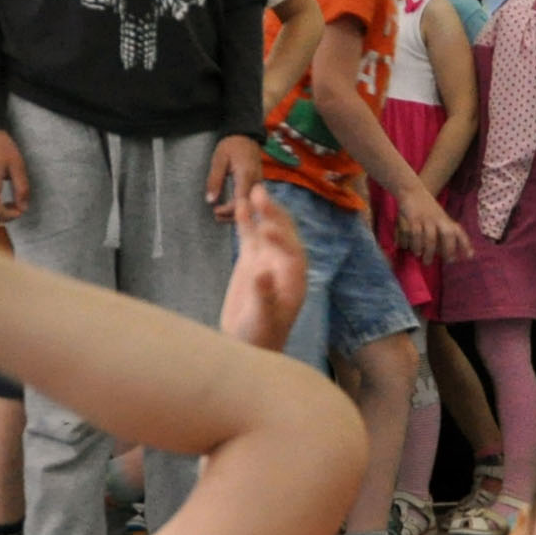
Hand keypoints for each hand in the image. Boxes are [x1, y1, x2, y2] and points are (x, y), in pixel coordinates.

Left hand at [205, 134, 262, 215]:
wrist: (246, 136)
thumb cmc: (232, 145)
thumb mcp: (219, 160)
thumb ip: (214, 180)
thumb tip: (210, 200)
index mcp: (246, 174)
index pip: (240, 200)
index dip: (228, 210)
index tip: (215, 210)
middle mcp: (256, 181)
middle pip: (248, 206)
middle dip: (232, 215)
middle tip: (216, 216)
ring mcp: (259, 184)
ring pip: (251, 205)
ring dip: (237, 213)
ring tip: (220, 215)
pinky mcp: (258, 185)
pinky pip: (251, 200)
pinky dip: (241, 207)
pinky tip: (230, 209)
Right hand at [219, 184, 306, 351]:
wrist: (247, 345)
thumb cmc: (260, 336)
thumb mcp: (262, 318)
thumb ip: (265, 296)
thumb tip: (263, 273)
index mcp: (295, 278)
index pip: (291, 252)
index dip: (281, 238)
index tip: (267, 227)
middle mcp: (285, 265)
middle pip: (282, 234)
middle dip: (274, 214)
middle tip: (261, 193)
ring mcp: (268, 260)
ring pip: (267, 230)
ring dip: (262, 211)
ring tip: (252, 189)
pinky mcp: (251, 261)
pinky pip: (250, 236)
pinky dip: (247, 221)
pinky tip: (241, 204)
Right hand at [392, 185, 471, 264]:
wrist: (412, 190)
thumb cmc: (427, 208)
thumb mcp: (440, 217)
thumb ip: (445, 233)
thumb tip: (449, 255)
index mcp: (445, 220)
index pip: (458, 232)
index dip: (465, 244)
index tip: (470, 256)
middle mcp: (437, 219)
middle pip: (445, 235)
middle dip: (444, 250)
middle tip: (435, 262)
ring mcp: (424, 219)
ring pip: (427, 238)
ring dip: (423, 249)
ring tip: (419, 256)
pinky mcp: (411, 219)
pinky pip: (410, 234)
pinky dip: (408, 243)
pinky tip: (406, 247)